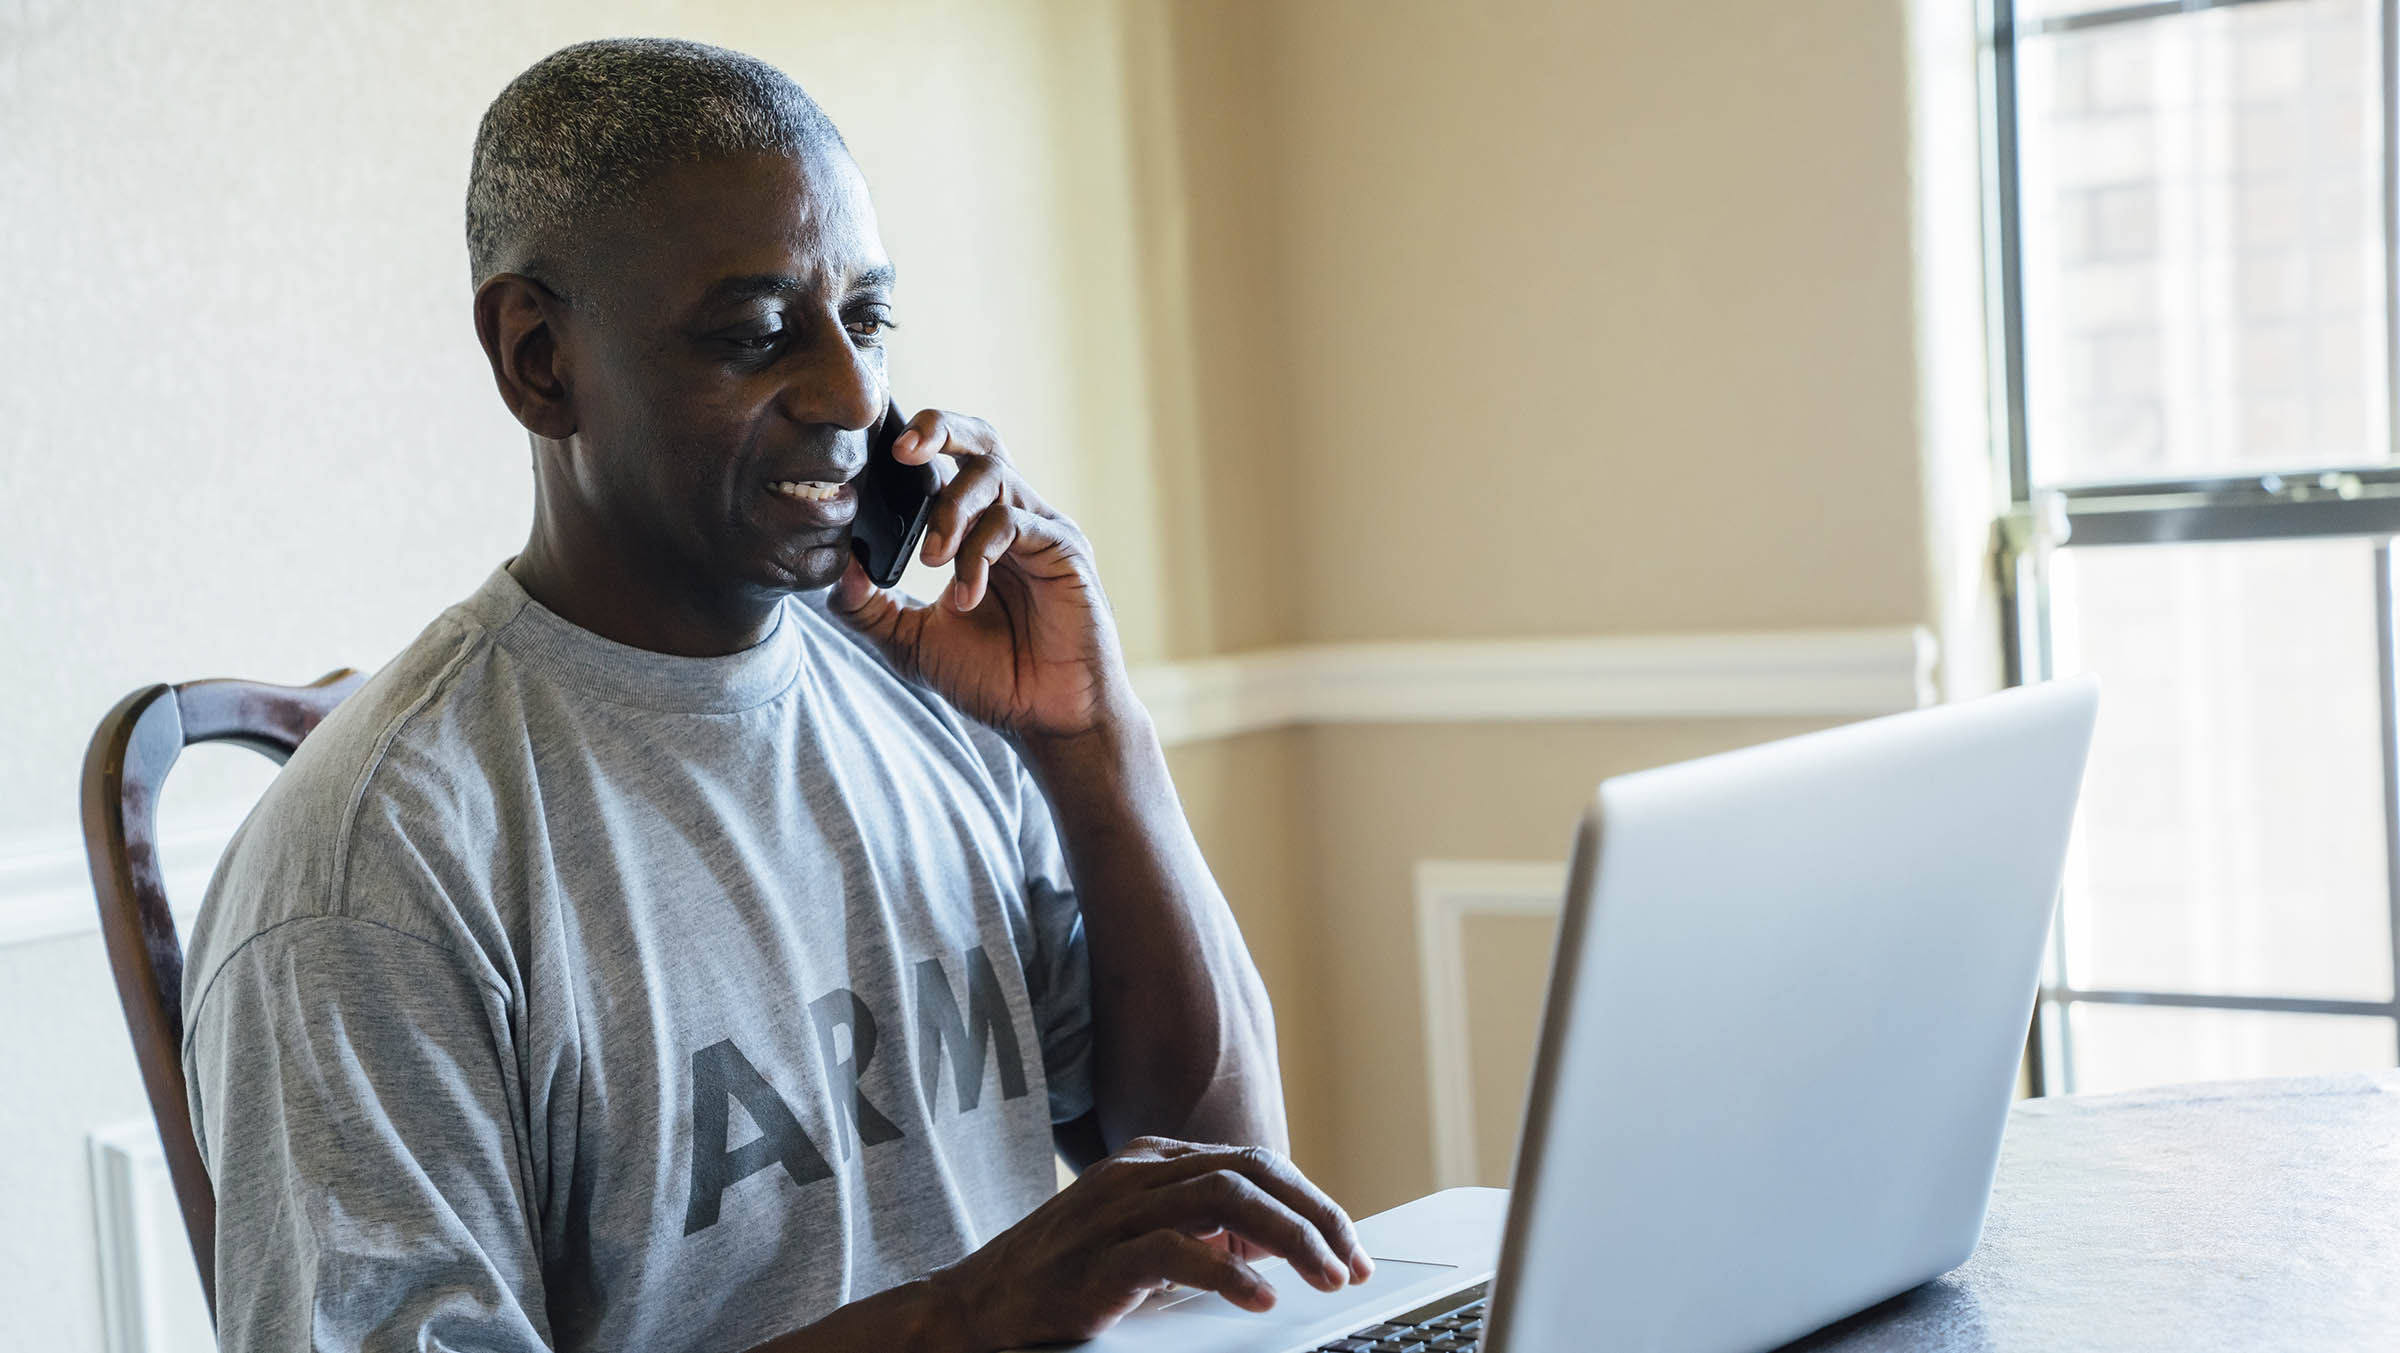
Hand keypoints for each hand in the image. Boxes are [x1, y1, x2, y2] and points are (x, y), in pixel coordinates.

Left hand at [828, 409, 1130, 740]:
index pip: (945, 463)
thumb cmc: (993, 679)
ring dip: (951, 510)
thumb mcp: (911, 642)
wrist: (1048, 721)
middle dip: (939, 429)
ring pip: (994, 475)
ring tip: (929, 560)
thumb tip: (835, 569)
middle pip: (980, 440)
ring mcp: (1042, 530)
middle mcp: (1013, 517)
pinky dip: (980, 552)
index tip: (867, 456)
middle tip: (900, 450)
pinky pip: (1017, 524)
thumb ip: (870, 607)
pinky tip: (965, 596)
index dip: (910, 448)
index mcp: (977, 529)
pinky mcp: (1065, 551)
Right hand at [922, 1137, 1374, 1349]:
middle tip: (1354, 1263)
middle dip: (1316, 1215)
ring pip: (1224, 1198)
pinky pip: (1173, 1251)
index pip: (1254, 1163)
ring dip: (1288, 1238)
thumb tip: (1270, 1245)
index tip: (1349, 1246)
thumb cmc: (1060, 1281)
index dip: (1312, 1202)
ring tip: (1325, 1277)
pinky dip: (1226, 1273)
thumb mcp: (1141, 1245)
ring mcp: (1114, 1212)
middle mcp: (1137, 1174)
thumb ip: (1199, 1234)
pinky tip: (1259, 1299)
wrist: (973, 1311)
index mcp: (1152, 1163)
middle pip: (1251, 1170)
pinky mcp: (1096, 1260)